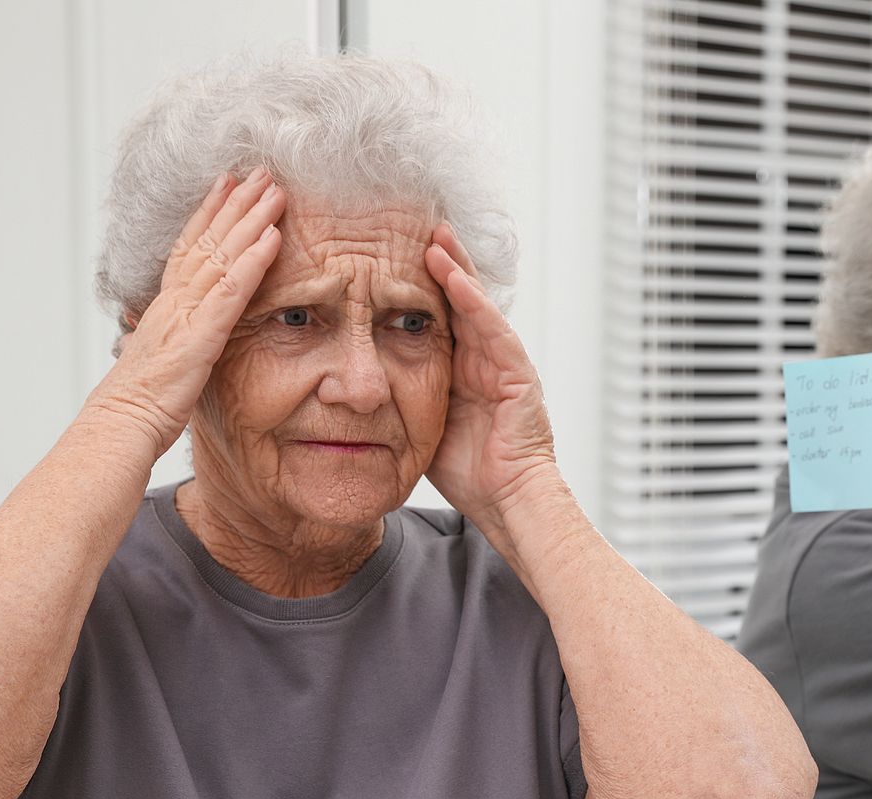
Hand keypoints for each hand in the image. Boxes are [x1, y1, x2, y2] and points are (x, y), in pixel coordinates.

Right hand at [84, 169, 285, 461]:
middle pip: (208, 238)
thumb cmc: (141, 401)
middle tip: (259, 171)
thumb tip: (161, 327)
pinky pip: (232, 289)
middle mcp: (175, 299)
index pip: (189, 247)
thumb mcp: (160, 359)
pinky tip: (273, 237)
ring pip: (222, 253)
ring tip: (274, 190)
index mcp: (167, 305)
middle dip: (235, 202)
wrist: (123, 424)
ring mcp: (188, 313)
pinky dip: (253, 260)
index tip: (226, 184)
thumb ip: (170, 336)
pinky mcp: (201, 333)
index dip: (208, 213)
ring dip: (250, 219)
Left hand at [422, 224, 562, 544]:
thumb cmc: (471, 472)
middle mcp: (483, 358)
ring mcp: (503, 362)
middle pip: (457, 298)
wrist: (508, 500)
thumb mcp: (421, 425)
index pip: (437, 314)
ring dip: (454, 268)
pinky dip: (472, 300)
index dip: (418, 283)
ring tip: (434, 236)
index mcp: (461, 368)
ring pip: (475, 304)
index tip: (391, 252)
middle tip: (414, 225)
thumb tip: (355, 388)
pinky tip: (453, 275)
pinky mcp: (517, 373)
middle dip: (438, 262)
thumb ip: (401, 397)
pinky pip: (492, 329)